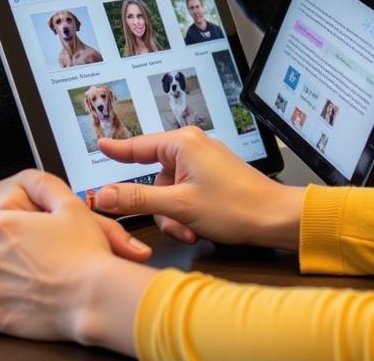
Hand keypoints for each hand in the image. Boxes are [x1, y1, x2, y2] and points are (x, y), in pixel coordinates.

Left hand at [0, 170, 153, 353]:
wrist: (92, 294)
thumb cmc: (84, 250)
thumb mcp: (72, 206)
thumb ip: (49, 188)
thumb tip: (38, 183)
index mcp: (3, 226)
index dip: (14, 225)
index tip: (31, 232)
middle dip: (5, 251)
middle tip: (34, 254)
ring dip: (1, 277)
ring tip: (32, 277)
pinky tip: (2, 300)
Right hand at [94, 127, 305, 249]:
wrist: (273, 217)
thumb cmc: (234, 206)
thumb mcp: (178, 205)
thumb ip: (137, 199)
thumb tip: (105, 193)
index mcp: (183, 143)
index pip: (139, 146)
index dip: (118, 150)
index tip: (101, 144)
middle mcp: (193, 147)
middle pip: (153, 179)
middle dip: (159, 208)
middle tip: (174, 225)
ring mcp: (204, 162)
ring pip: (168, 193)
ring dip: (174, 217)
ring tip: (191, 230)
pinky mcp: (212, 177)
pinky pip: (184, 196)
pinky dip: (186, 215)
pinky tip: (198, 229)